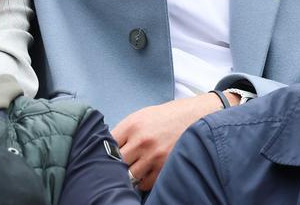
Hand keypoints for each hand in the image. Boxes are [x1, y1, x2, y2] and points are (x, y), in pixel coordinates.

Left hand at [111, 93, 229, 190]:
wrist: (196, 116)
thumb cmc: (167, 116)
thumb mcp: (142, 116)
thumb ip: (125, 131)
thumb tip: (108, 147)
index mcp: (132, 125)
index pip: (107, 144)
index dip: (104, 151)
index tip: (103, 155)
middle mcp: (142, 141)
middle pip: (116, 162)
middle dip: (115, 164)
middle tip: (116, 165)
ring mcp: (154, 156)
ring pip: (129, 175)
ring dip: (128, 175)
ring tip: (131, 169)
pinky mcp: (165, 168)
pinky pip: (145, 183)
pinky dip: (142, 181)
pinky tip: (144, 173)